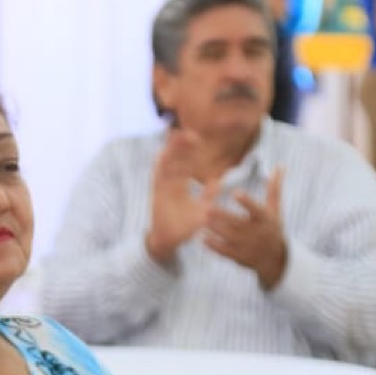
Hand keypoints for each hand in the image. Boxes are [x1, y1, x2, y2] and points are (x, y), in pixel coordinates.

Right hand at [146, 128, 215, 265]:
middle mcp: (169, 183)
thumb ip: (209, 195)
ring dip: (170, 150)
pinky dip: (159, 164)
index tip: (198, 139)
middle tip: (190, 133)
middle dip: (179, 145)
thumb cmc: (184, 227)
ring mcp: (161, 187)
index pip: (184, 162)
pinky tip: (164, 153)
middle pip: (173, 158)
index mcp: (179, 184)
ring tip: (177, 135)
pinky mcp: (156, 194)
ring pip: (164, 163)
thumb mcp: (201, 209)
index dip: (189, 150)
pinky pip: (156, 176)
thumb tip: (219, 181)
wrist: (168, 241)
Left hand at [203, 168, 287, 289]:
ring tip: (201, 219)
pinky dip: (214, 246)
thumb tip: (280, 165)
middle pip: (238, 223)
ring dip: (215, 229)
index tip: (236, 193)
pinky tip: (202, 238)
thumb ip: (274, 188)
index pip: (256, 209)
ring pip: (229, 237)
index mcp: (264, 219)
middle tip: (207, 207)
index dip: (247, 202)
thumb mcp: (276, 209)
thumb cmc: (273, 227)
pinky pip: (225, 251)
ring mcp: (247, 246)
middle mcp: (256, 233)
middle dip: (223, 216)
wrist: (275, 258)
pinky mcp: (239, 257)